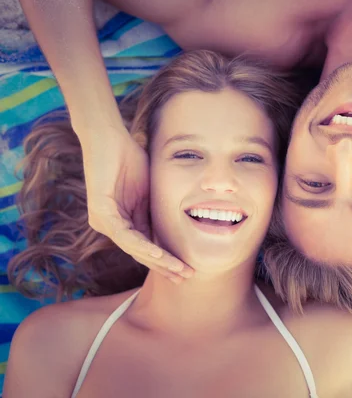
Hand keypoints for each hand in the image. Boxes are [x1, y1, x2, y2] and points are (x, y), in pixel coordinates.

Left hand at [80, 126, 193, 282]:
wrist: (109, 138)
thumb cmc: (129, 159)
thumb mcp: (148, 192)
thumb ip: (156, 213)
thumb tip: (174, 230)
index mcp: (122, 220)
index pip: (147, 246)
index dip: (167, 258)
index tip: (186, 268)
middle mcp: (110, 225)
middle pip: (140, 252)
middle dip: (164, 266)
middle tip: (185, 278)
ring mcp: (103, 220)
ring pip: (134, 248)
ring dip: (158, 261)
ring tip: (178, 269)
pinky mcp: (100, 211)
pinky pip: (124, 234)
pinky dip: (142, 245)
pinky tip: (158, 255)